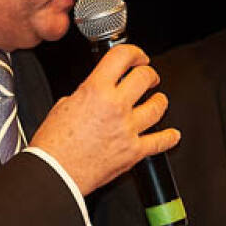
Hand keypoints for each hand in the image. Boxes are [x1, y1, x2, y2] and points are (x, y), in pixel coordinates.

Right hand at [30, 44, 180, 194]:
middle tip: (149, 77)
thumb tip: (96, 94)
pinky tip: (172, 135)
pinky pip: (160, 142)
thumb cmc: (53, 144)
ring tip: (158, 100)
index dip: (134, 52)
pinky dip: (169, 138)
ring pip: (157, 107)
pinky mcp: (134, 152)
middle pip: (145, 78)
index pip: (122, 57)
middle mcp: (115, 107)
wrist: (55, 173)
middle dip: (149, 75)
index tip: (138, 57)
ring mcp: (128, 129)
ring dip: (160, 101)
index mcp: (96, 90)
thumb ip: (85, 94)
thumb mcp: (63, 105)